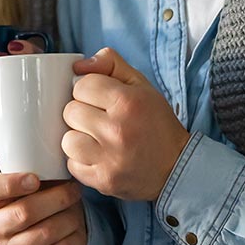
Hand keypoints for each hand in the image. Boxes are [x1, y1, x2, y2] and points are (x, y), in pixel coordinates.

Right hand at [0, 169, 87, 244]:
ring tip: (75, 204)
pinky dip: (73, 236)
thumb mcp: (21, 168)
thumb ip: (2, 147)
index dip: (11, 184)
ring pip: (44, 233)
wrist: (55, 224)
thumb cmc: (36, 190)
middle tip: (72, 187)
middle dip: (54, 198)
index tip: (35, 177)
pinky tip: (76, 225)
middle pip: (23, 213)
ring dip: (67, 216)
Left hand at [62, 47, 189, 200]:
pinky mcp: (103, 181)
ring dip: (78, 138)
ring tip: (95, 139)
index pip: (82, 86)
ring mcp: (109, 159)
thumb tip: (78, 65)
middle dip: (82, 113)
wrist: (176, 167)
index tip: (101, 99)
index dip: (89, 90)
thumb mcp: (141, 85)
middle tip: (99, 119)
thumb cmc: (156, 123)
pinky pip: (72, 165)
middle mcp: (117, 130)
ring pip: (67, 140)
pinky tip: (97, 156)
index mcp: (128, 102)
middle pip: (71, 111)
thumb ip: (111, 64)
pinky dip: (81, 160)